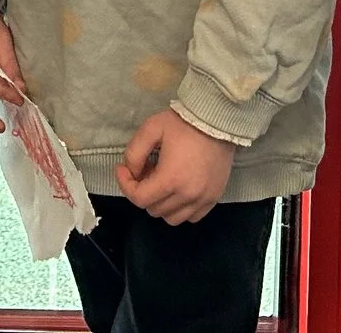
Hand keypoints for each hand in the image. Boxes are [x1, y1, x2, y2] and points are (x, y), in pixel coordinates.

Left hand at [117, 110, 236, 225]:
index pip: (139, 199)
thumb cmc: (183, 124)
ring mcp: (203, 200)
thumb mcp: (151, 129)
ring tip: (162, 181)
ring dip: (161, 203)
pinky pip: (191, 217)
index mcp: (170, 179)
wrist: (217, 121)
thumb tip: (131, 172)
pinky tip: (179, 190)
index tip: (123, 169)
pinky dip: (180, 209)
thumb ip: (134, 153)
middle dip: (143, 192)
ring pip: (172, 218)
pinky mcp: (214, 198)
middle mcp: (187, 196)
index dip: (125, 185)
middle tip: (146, 170)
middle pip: (154, 209)